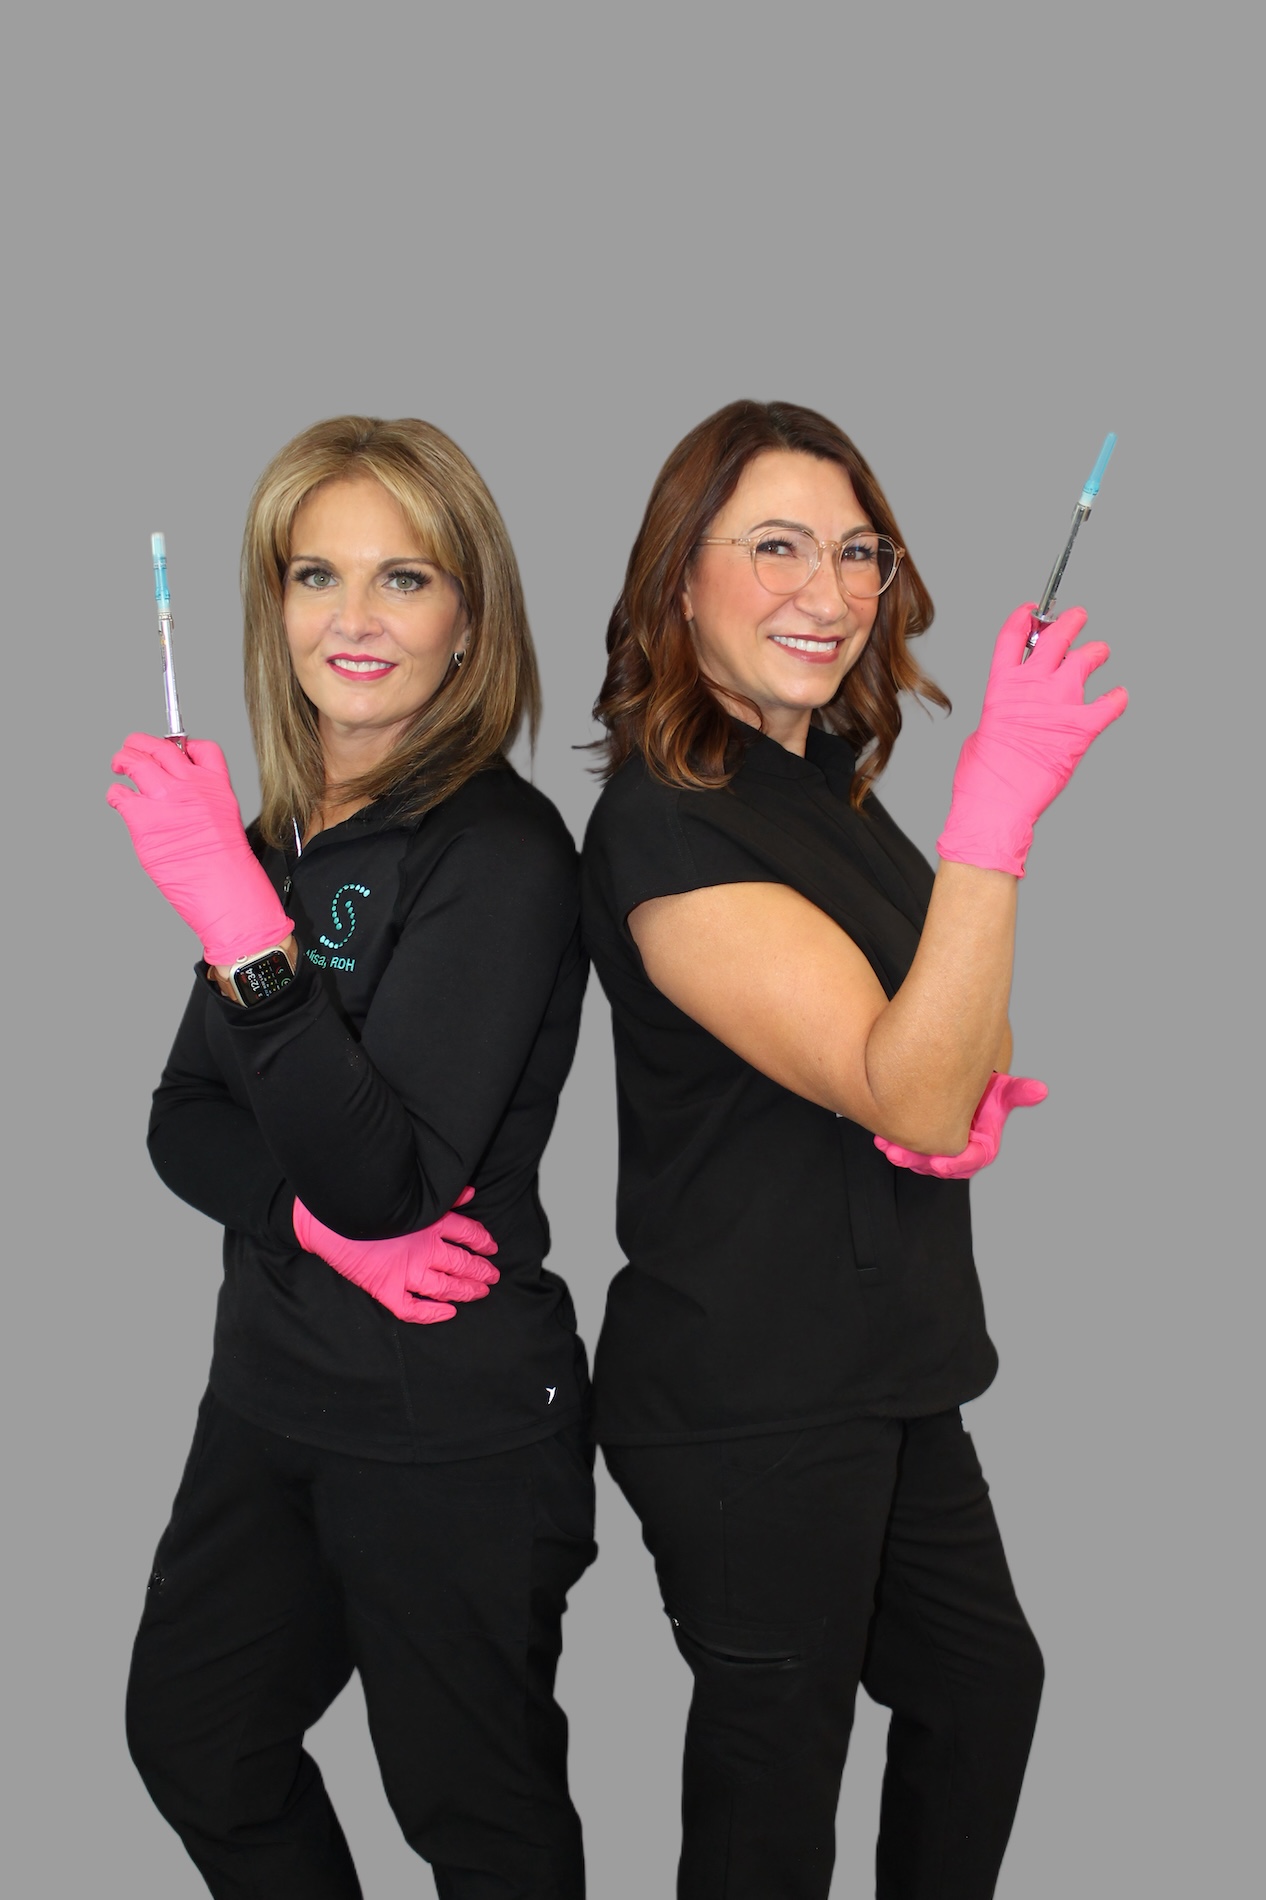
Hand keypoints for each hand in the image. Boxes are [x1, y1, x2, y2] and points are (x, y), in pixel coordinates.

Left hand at [107, 733, 291, 965]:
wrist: (225, 887)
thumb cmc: (228, 867)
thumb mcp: (227, 820)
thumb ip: (203, 801)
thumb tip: (179, 796)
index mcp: (215, 785)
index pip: (200, 747)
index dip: (184, 743)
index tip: (173, 746)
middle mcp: (190, 786)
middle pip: (160, 747)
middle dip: (140, 743)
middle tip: (132, 747)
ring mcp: (165, 800)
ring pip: (135, 761)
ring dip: (123, 760)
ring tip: (120, 765)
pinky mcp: (143, 820)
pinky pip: (119, 795)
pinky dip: (115, 795)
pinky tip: (119, 801)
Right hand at [292, 1188, 499, 1323]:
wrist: (327, 1216)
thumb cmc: (369, 1199)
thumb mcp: (409, 1192)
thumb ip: (443, 1195)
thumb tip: (470, 1194)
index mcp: (431, 1223)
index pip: (469, 1233)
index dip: (484, 1241)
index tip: (491, 1247)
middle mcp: (424, 1250)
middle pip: (463, 1263)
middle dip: (482, 1270)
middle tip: (493, 1276)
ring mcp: (406, 1272)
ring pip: (446, 1287)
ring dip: (466, 1291)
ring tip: (480, 1293)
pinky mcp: (387, 1289)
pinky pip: (414, 1309)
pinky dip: (432, 1314)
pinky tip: (448, 1312)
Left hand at [874, 1071, 1047, 1178]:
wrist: (961, 1085)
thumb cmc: (986, 1090)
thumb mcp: (1001, 1089)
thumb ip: (1018, 1092)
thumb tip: (1041, 1090)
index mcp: (981, 1147)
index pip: (970, 1161)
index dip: (955, 1164)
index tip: (939, 1162)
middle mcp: (960, 1154)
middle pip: (939, 1167)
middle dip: (920, 1163)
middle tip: (900, 1155)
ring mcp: (939, 1151)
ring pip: (919, 1162)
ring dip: (903, 1157)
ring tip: (887, 1147)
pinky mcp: (921, 1146)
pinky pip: (906, 1153)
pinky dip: (892, 1147)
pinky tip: (880, 1139)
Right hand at [935, 604, 1127, 876]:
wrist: (997, 802)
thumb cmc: (983, 776)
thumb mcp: (983, 731)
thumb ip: (1003, 711)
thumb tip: (1016, 710)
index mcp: (1002, 686)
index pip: (1013, 637)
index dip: (1024, 618)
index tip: (1033, 610)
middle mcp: (1033, 687)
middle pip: (1057, 637)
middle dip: (1070, 622)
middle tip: (1078, 618)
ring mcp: (1060, 704)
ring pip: (1087, 659)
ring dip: (1096, 652)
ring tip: (1100, 653)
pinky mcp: (1083, 728)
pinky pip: (1110, 703)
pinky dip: (1117, 698)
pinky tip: (1117, 697)